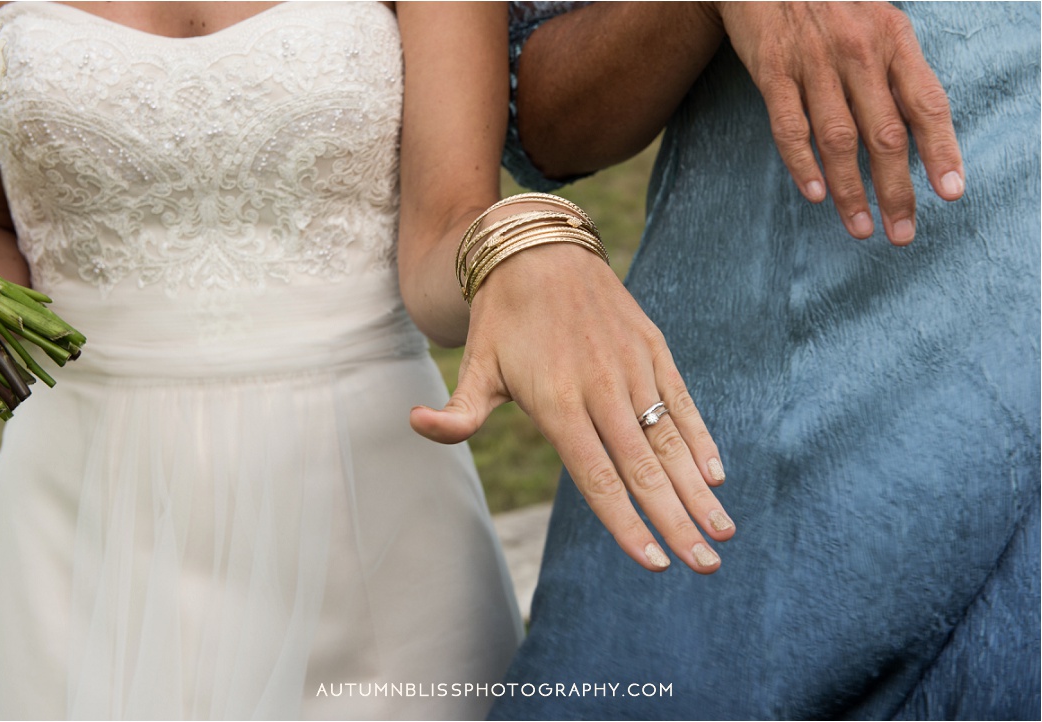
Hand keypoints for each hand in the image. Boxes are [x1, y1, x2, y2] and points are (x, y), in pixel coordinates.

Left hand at [410, 244, 734, 573]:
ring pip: (670, 440)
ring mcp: (631, 366)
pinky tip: (716, 476)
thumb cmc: (503, 318)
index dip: (625, 523)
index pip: (597, 477)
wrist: (539, 247)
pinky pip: (680, 401)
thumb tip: (417, 424)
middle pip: (643, 469)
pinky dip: (700, 438)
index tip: (653, 563)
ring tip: (723, 532)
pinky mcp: (651, 346)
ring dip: (698, 490)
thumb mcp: (476, 364)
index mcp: (557, 402)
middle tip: (706, 565)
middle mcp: (600, 387)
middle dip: (676, 522)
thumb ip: (458, 410)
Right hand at [718, 1, 963, 244]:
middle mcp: (858, 53)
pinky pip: (790, 127)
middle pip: (884, 134)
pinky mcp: (772, 72)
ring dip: (852, 191)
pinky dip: (803, 164)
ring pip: (838, 140)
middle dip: (897, 190)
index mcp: (893, 39)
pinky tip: (816, 195)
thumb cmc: (831, 6)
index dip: (942, 151)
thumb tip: (922, 134)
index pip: (926, 104)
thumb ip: (897, 71)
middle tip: (902, 233)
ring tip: (862, 228)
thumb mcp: (877, 23)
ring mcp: (813, 64)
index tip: (950, 194)